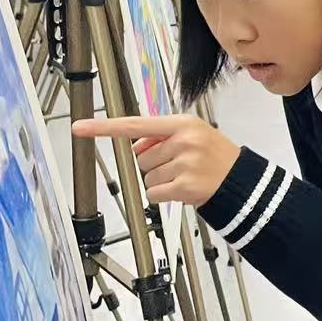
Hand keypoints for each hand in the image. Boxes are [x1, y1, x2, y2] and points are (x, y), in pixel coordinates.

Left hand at [72, 114, 239, 206]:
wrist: (240, 181)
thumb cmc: (216, 158)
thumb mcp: (194, 135)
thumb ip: (162, 136)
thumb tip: (136, 145)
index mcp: (182, 124)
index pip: (135, 124)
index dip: (104, 127)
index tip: (80, 128)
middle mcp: (183, 141)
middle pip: (140, 157)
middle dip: (153, 164)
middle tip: (177, 166)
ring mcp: (184, 164)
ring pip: (146, 177)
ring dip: (160, 182)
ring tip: (183, 177)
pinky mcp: (184, 186)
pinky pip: (154, 193)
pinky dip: (162, 196)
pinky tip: (181, 190)